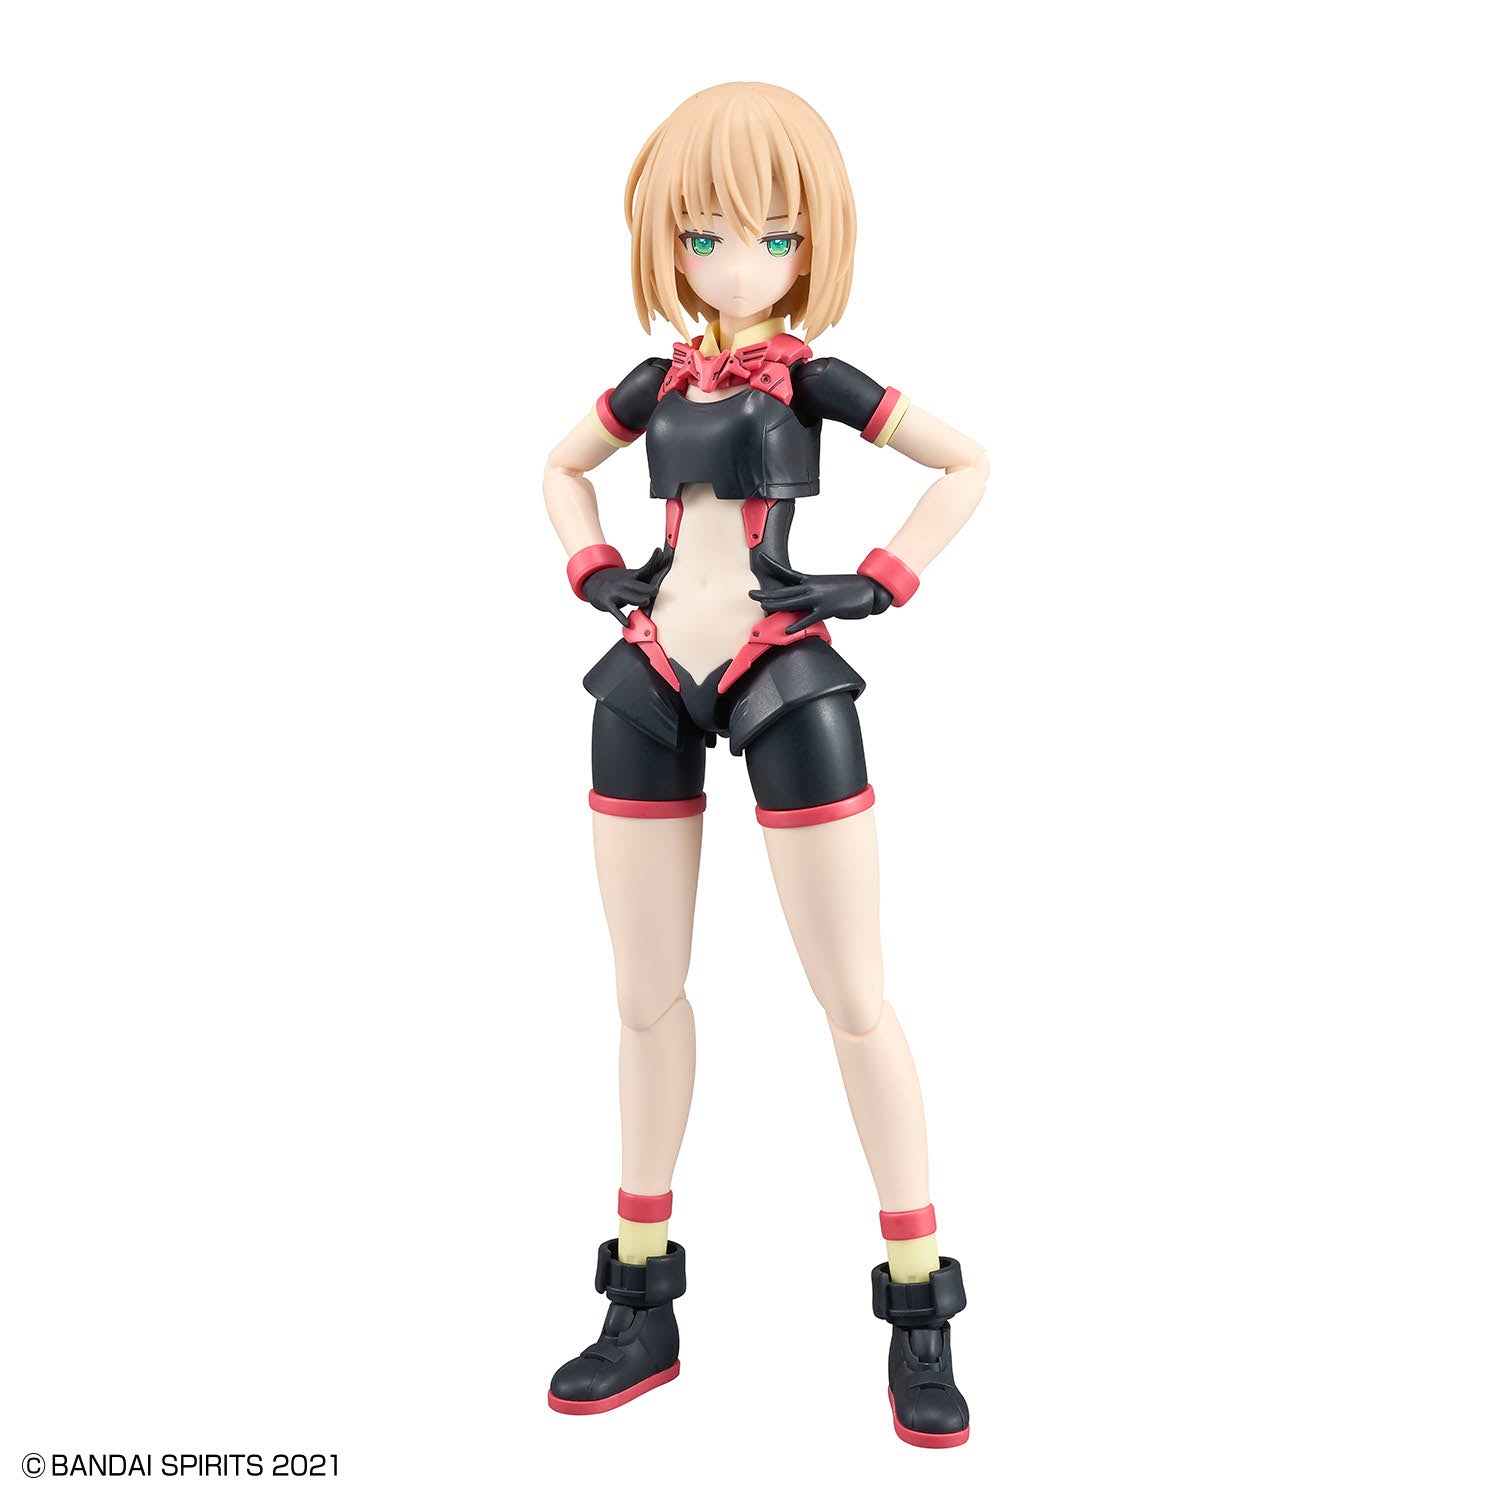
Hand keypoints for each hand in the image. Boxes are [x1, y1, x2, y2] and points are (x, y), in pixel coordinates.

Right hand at [582, 548, 671, 624]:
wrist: (592, 582)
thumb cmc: (618, 582)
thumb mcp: (630, 576)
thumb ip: (645, 576)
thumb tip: (662, 567)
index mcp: (631, 576)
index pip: (645, 569)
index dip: (653, 561)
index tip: (660, 552)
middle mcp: (624, 583)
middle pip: (637, 585)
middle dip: (647, 588)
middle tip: (656, 590)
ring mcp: (615, 593)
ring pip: (628, 597)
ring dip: (637, 599)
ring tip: (646, 601)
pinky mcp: (607, 603)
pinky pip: (615, 611)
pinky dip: (621, 618)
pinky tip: (627, 623)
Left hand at [748, 555, 893, 633]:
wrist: (869, 589)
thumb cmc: (849, 589)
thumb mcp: (828, 588)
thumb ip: (814, 594)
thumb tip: (804, 602)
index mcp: (811, 580)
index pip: (788, 572)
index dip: (773, 565)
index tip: (761, 559)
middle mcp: (812, 587)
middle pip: (784, 590)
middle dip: (766, 593)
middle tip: (750, 594)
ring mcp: (819, 597)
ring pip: (792, 602)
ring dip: (775, 605)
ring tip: (761, 606)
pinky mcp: (827, 608)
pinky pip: (809, 617)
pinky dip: (798, 624)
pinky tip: (788, 630)